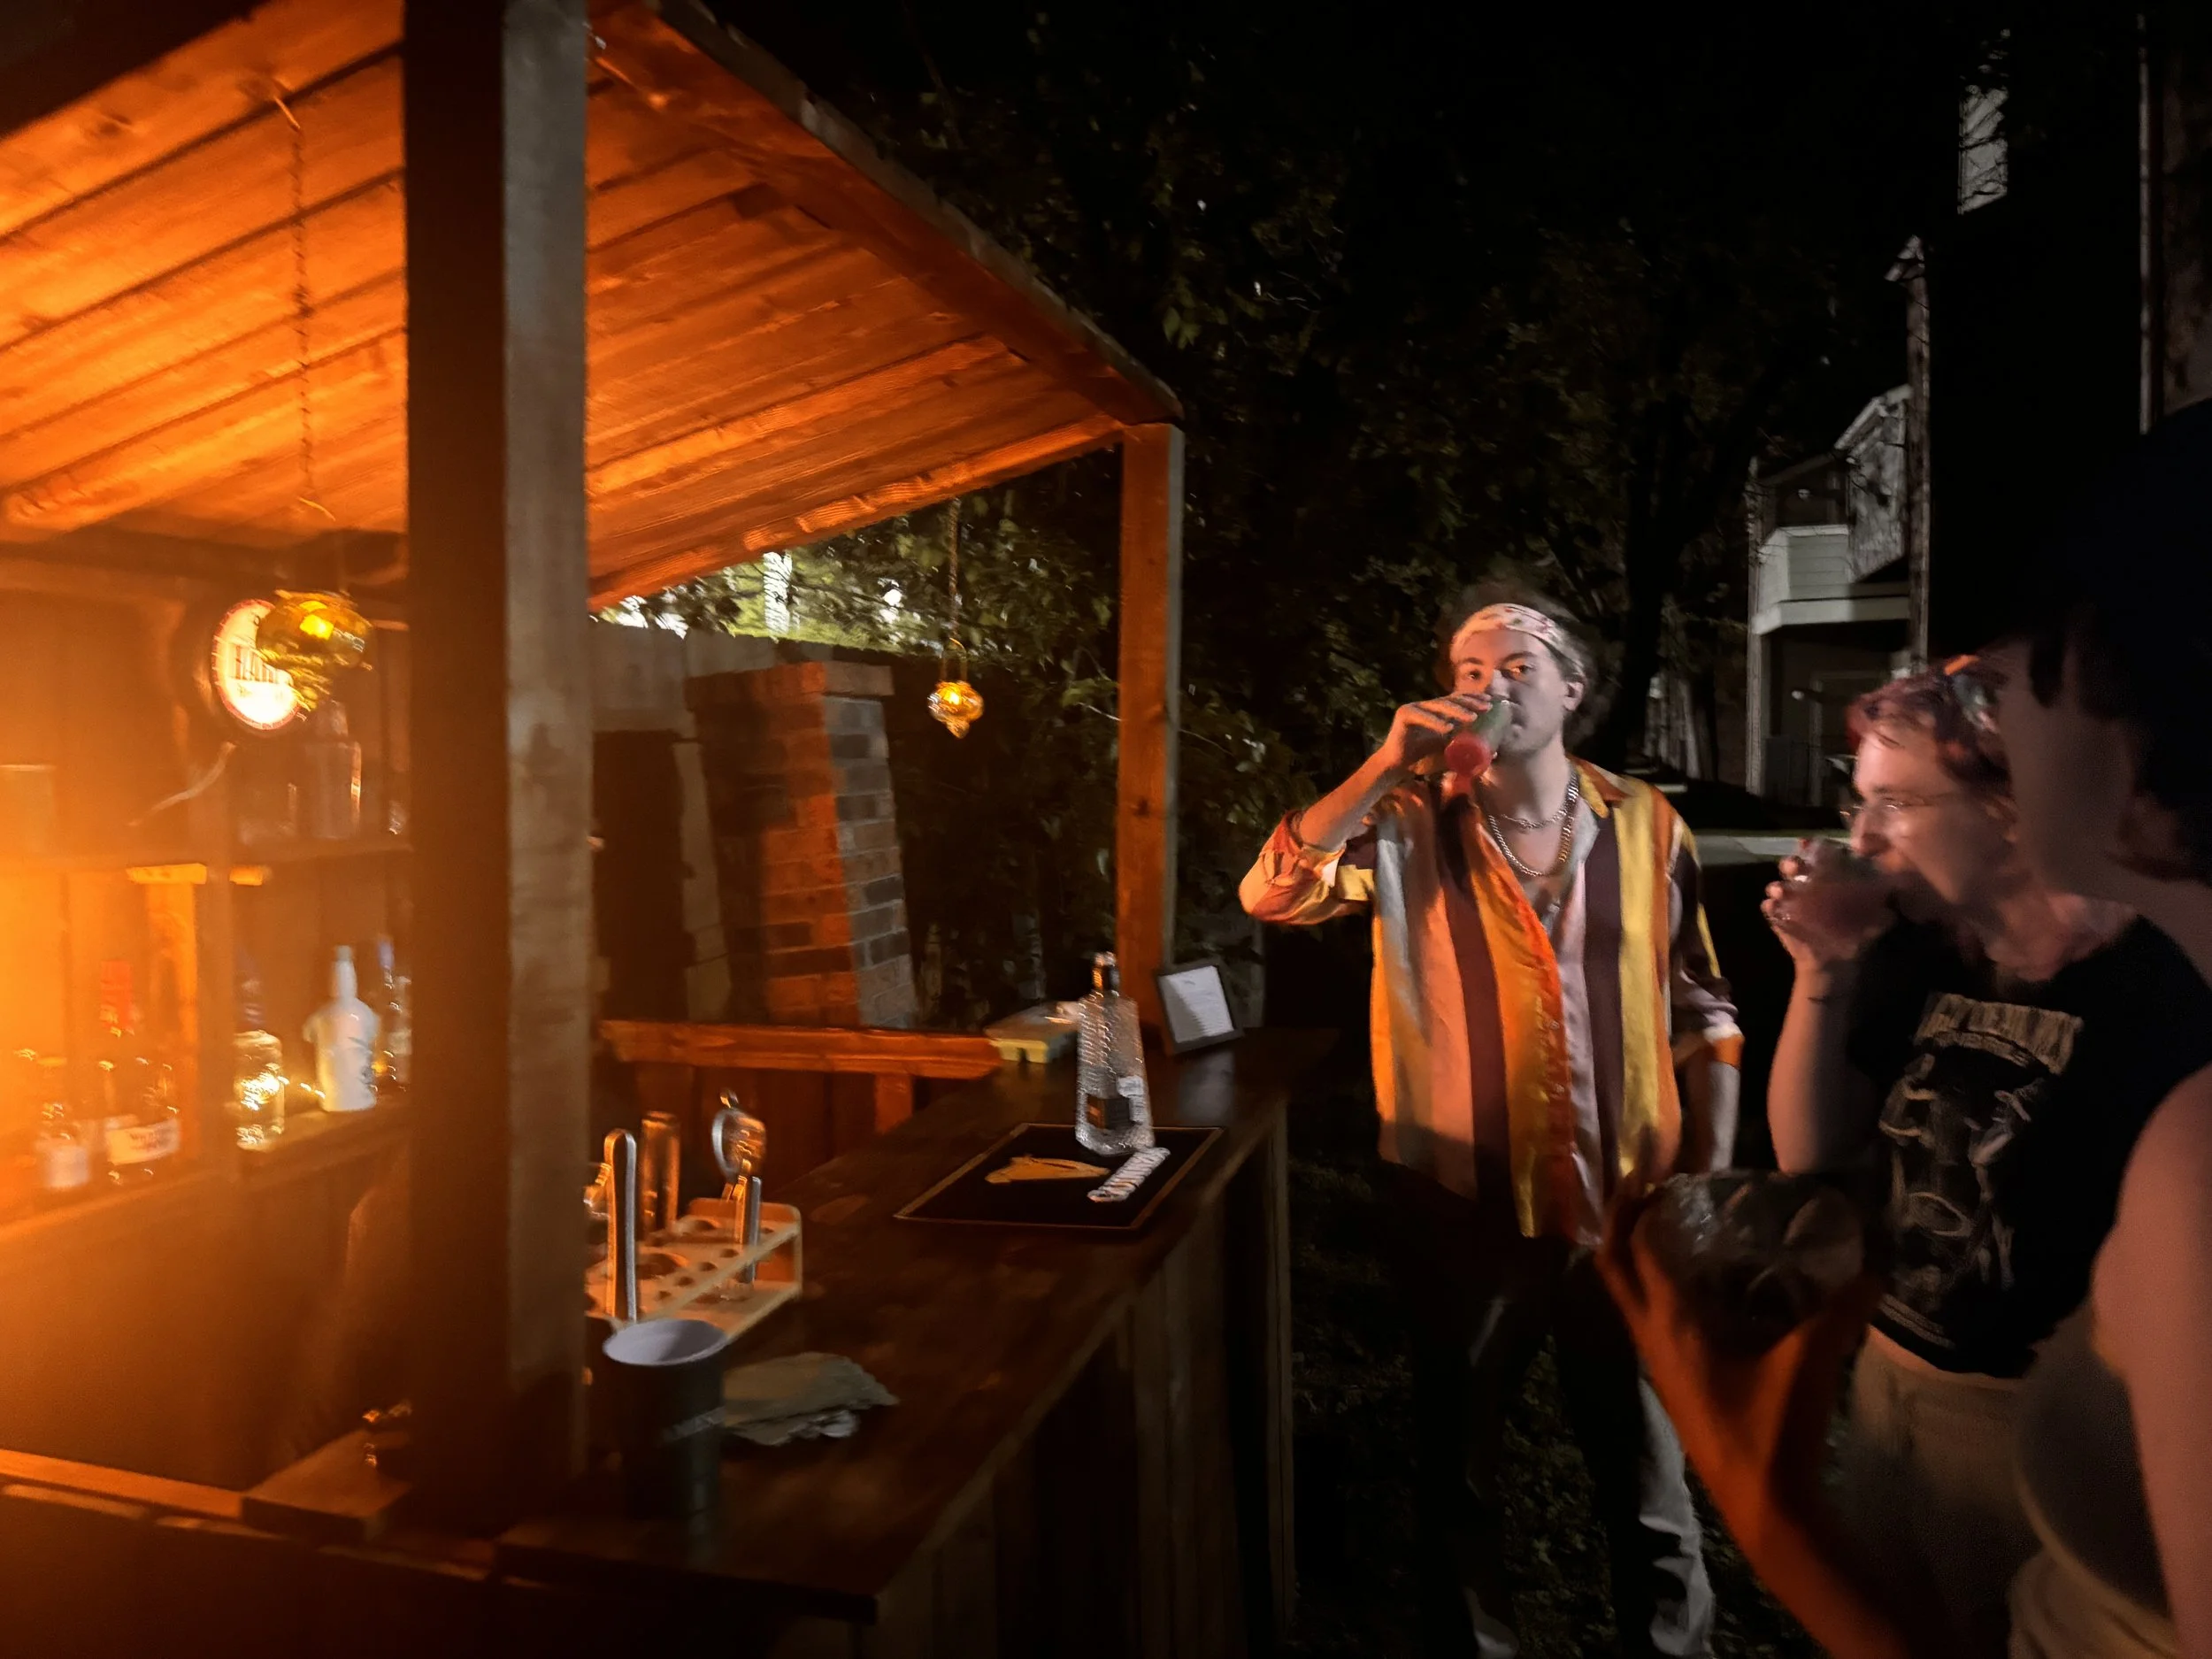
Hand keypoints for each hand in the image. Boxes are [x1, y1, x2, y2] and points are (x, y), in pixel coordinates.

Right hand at [1375, 693, 1492, 779]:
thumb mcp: (1450, 755)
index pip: (1458, 700)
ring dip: (1457, 710)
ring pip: (1439, 706)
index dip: (1475, 698)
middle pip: (1451, 700)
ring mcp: (1414, 708)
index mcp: (1437, 712)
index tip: (1492, 702)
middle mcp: (1426, 706)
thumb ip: (1468, 752)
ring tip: (1472, 717)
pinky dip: (1435, 722)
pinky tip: (1447, 728)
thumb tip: (1495, 753)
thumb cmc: (1422, 761)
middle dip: (1471, 702)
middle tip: (1487, 707)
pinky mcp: (1404, 715)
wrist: (1397, 768)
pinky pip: (1422, 716)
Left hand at [1598, 1179, 1881, 1545]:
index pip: (1638, 1248)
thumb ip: (1843, 1309)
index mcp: (1671, 1323)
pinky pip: (1647, 1318)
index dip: (1644, 1204)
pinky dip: (1657, 1287)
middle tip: (1649, 1186)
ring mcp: (1654, 1362)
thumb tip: (1875, 1266)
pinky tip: (1700, 1283)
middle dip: (1622, 1221)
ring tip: (1671, 1222)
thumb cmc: (1774, 1428)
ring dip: (1635, 1254)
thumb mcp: (1810, 1362)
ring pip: (1626, 1294)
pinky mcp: (1671, 1380)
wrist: (1762, 1504)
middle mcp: (1650, 1336)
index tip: (1664, 1171)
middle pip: (1613, 1265)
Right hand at [1762, 841, 1892, 972]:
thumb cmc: (1852, 938)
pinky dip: (1770, 906)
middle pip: (1793, 866)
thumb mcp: (1872, 925)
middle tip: (1796, 866)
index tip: (1810, 844)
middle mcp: (1806, 885)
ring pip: (1777, 884)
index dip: (1814, 847)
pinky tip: (1773, 906)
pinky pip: (1769, 908)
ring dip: (1778, 884)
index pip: (1819, 857)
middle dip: (1792, 862)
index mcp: (1827, 881)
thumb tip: (1897, 900)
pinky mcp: (1778, 918)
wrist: (1833, 965)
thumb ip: (1884, 913)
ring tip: (1782, 890)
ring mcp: (1790, 901)